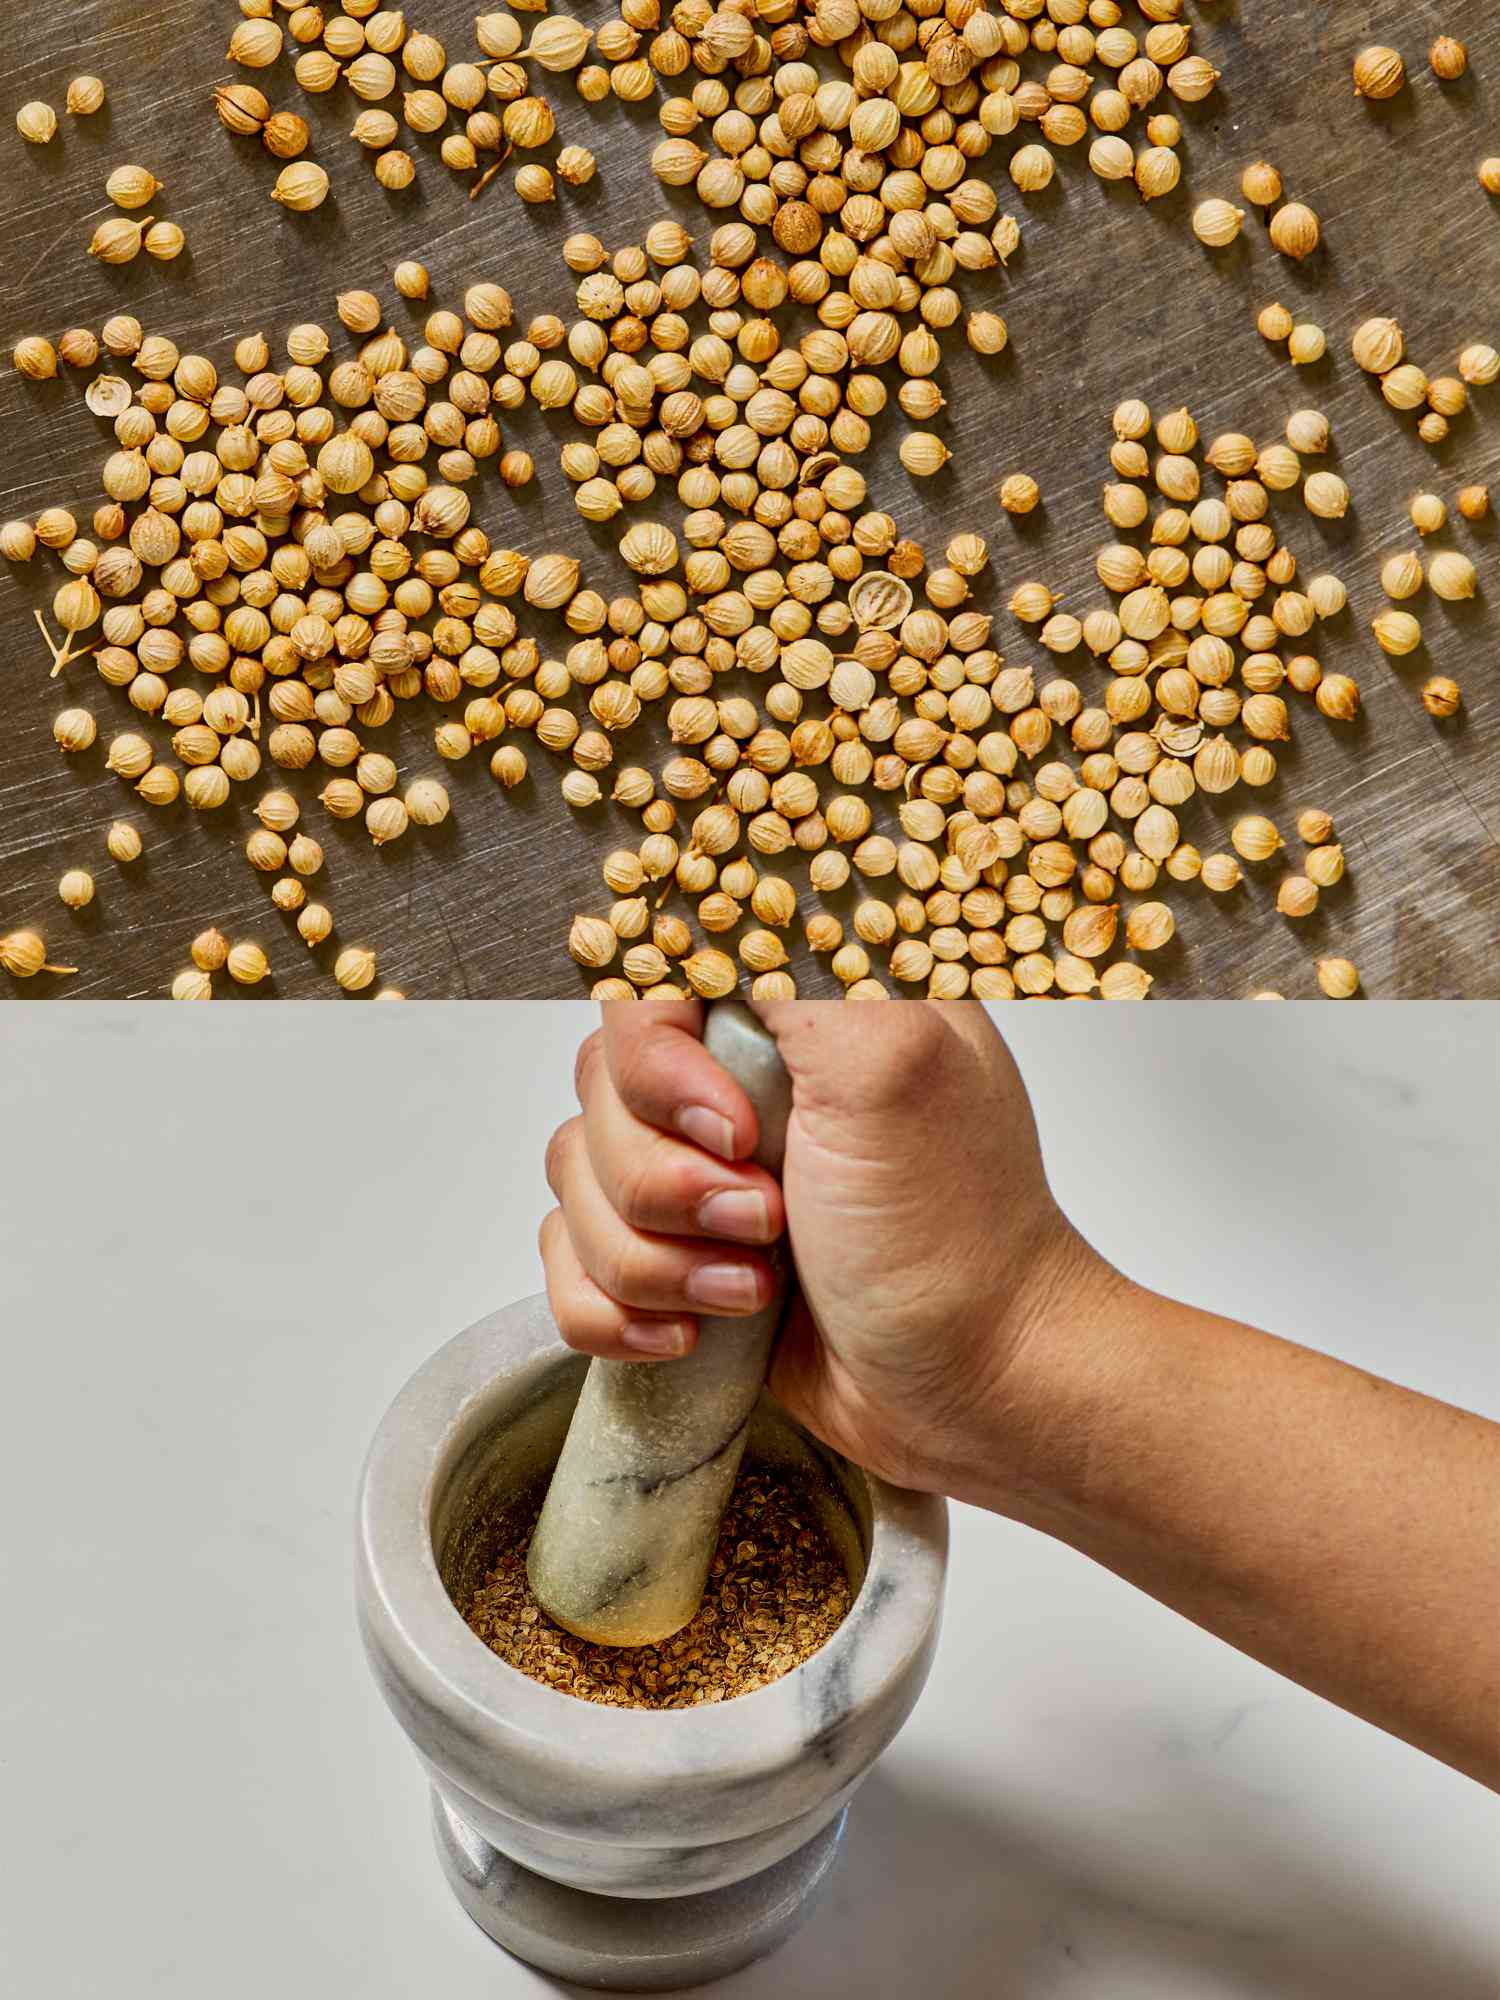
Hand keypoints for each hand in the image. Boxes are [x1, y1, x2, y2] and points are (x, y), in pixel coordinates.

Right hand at [540, 1001, 1095, 1502]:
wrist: (971, 1387)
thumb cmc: (955, 1238)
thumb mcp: (893, 1065)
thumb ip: (789, 977)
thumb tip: (699, 928)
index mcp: (796, 1007)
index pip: (650, 981)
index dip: (660, 1064)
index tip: (735, 1130)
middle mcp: (744, 1075)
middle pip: (598, 1089)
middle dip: (666, 1183)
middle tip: (768, 1221)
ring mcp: (701, 1166)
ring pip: (575, 1181)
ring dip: (653, 1258)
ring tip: (754, 1290)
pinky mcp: (674, 1252)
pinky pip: (568, 1265)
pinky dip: (618, 1311)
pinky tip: (698, 1332)